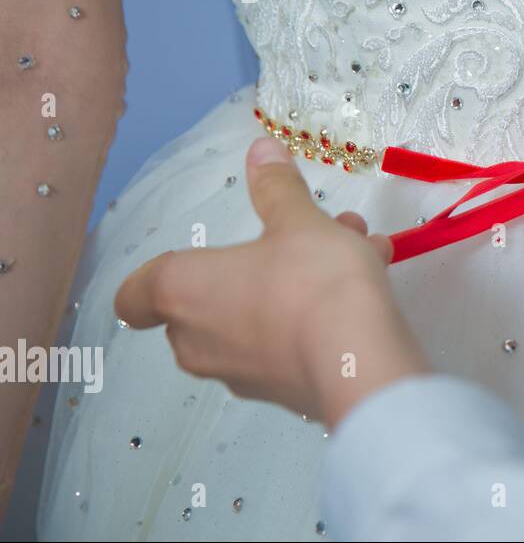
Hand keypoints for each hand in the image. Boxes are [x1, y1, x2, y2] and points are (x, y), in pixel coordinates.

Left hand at [115, 137, 429, 427]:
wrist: (358, 361)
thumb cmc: (311, 280)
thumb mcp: (299, 220)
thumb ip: (277, 187)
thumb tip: (260, 148)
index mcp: (181, 291)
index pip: (134, 297)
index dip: (152, 280)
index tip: (193, 262)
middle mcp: (195, 340)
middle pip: (207, 302)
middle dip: (260, 264)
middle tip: (306, 238)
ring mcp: (237, 373)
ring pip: (258, 319)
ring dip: (298, 284)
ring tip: (358, 251)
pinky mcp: (280, 393)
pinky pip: (288, 346)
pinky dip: (316, 318)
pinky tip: (370, 290)